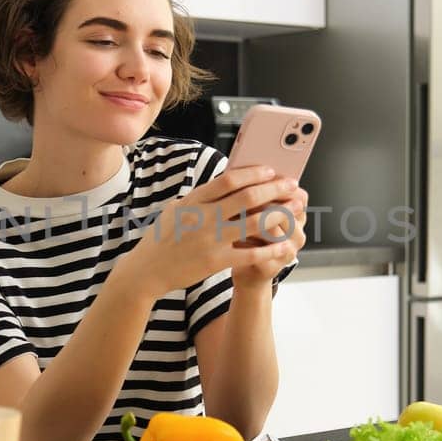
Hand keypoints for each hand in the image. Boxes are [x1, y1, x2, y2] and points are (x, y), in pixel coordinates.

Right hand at [115, 166, 300, 299]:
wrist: (147, 270)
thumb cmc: (163, 238)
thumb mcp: (176, 209)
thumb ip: (200, 197)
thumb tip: (225, 181)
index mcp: (194, 201)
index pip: (228, 180)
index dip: (253, 173)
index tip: (270, 170)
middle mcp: (204, 217)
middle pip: (247, 197)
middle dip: (274, 188)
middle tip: (292, 184)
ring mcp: (210, 239)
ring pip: (253, 223)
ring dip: (279, 214)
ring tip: (295, 209)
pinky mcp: (215, 261)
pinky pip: (250, 253)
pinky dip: (270, 249)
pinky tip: (285, 245)